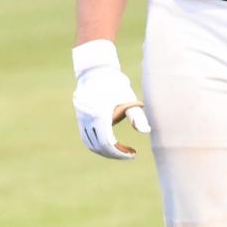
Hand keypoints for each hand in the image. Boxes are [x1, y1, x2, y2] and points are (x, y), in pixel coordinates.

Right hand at [71, 39, 150, 159]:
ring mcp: (82, 119)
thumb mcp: (128, 99)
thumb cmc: (116, 85)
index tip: (133, 154)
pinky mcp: (80, 118)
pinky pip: (86, 137)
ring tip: (120, 150)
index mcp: (100, 115)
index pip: (108, 143)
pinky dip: (97, 143)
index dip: (120, 153)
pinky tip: (110, 143)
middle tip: (129, 154)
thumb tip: (146, 131)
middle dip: (114, 154)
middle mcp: (88, 118)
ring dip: (105, 150)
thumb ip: (136, 116)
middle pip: (99, 146)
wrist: (96, 72)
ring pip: (90, 144)